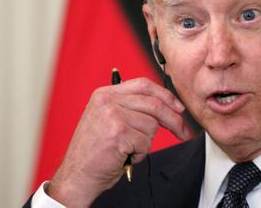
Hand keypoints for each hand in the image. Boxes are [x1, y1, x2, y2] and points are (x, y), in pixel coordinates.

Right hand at [46, 77, 192, 206]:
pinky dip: (140, 153)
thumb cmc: (94, 152)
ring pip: (152, 125)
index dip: (165, 95)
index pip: (144, 85)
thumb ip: (130, 108)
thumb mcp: (108, 120)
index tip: (178, 108)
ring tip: (127, 148)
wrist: (77, 175)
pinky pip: (146, 142)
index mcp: (105, 94)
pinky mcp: (118, 133)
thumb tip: (166, 106)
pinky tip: (124, 155)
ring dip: (145, 142)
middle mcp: (107, 101)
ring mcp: (112, 115)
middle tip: (183, 132)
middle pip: (154, 104)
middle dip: (174, 120)